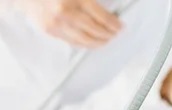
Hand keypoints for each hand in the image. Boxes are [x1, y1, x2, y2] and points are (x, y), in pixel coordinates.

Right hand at [5, 0, 121, 47]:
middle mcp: (66, 12)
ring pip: (83, 39)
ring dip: (98, 42)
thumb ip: (90, 0)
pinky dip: (84, 43)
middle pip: (94, 30)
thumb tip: (108, 13)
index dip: (113, 24)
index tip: (120, 27)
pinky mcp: (50, 31)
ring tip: (106, 41)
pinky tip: (91, 42)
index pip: (101, 16)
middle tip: (115, 35)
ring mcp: (57, 23)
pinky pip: (72, 41)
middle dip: (107, 34)